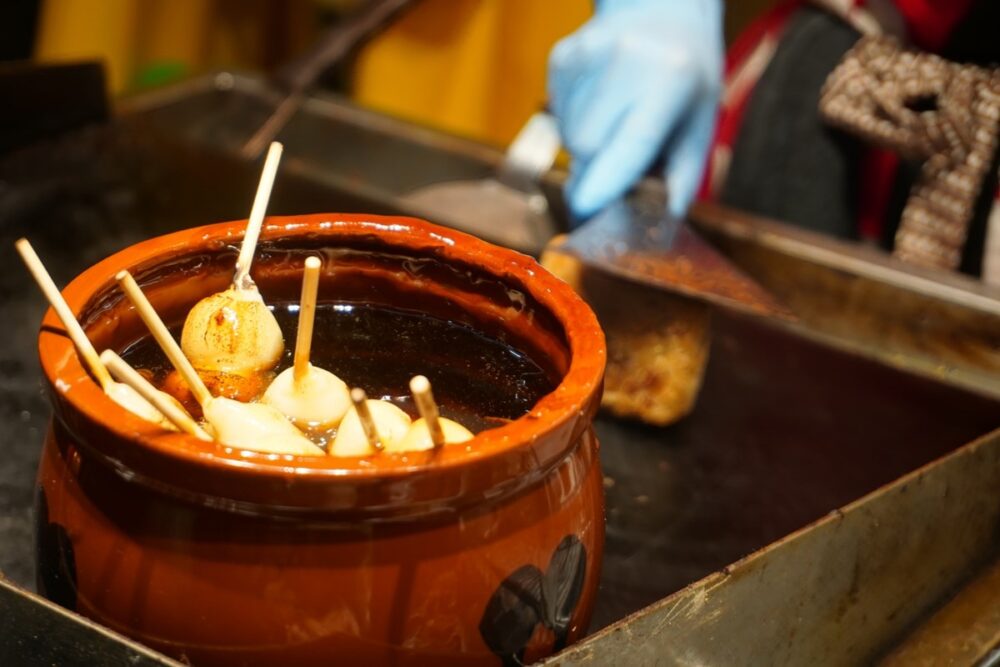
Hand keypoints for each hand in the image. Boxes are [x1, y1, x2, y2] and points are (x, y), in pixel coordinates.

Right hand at [548, 0, 722, 219]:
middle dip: (599, 171)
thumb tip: (660, 228)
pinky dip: (575, 122)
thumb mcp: (700, 123)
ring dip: (588, 147)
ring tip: (617, 120)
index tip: (587, 207)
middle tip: (623, 163)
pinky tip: (600, 100)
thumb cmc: (686, 77)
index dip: (610, 177)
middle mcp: (625, 61)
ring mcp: (587, 54)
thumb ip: (681, 178)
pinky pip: (557, 115)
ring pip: (569, 137)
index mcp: (670, 80)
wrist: (660, 9)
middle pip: (589, 148)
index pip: (634, 138)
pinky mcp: (562, 56)